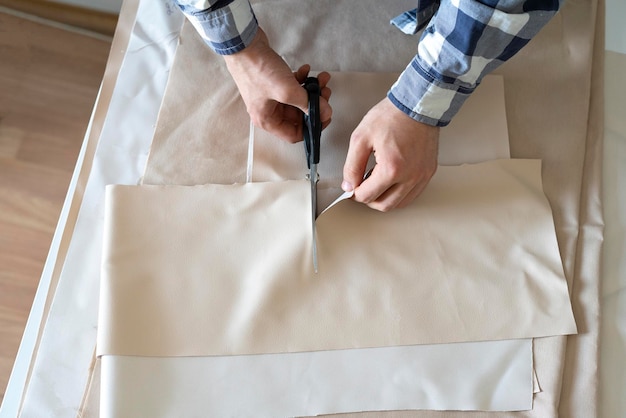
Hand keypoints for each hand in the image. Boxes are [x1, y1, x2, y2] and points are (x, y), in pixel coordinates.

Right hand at [223, 28, 331, 142]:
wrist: (243, 43)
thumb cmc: (257, 69)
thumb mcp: (287, 90)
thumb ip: (308, 103)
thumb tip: (326, 112)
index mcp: (267, 120)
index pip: (293, 134)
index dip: (312, 128)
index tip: (325, 116)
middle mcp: (268, 111)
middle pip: (298, 115)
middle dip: (314, 104)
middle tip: (325, 94)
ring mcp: (270, 95)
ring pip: (297, 99)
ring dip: (311, 90)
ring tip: (321, 79)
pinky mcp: (273, 82)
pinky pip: (292, 86)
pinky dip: (302, 79)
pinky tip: (306, 70)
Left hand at [342, 98, 438, 211]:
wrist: (417, 103)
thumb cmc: (391, 116)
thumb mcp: (361, 138)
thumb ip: (352, 165)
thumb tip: (349, 185)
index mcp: (392, 169)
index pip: (367, 196)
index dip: (354, 193)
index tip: (351, 187)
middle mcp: (410, 176)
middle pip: (384, 205)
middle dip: (369, 199)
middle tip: (362, 187)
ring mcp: (422, 176)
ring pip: (400, 203)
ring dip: (385, 198)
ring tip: (376, 181)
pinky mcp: (428, 172)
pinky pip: (413, 194)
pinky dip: (399, 193)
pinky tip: (391, 180)